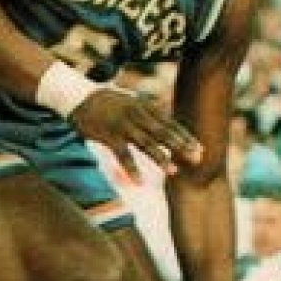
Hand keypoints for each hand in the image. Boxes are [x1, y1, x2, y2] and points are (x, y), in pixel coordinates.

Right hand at [71, 87, 201, 177]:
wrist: (79, 97)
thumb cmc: (108, 101)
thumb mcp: (132, 100)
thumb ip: (149, 110)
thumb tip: (167, 116)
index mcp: (144, 106)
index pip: (170, 123)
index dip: (186, 136)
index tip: (201, 149)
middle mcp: (137, 115)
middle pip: (163, 132)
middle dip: (181, 146)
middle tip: (197, 159)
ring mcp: (123, 125)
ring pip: (145, 144)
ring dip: (160, 158)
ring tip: (174, 171)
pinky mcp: (108, 136)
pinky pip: (122, 155)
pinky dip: (131, 169)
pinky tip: (139, 182)